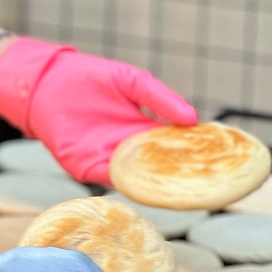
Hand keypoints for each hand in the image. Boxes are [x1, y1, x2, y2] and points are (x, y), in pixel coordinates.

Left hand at [0, 38, 197, 184]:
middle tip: (211, 189)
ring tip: (185, 193)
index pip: (173, 150)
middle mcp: (127, 151)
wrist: (50, 82)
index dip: (194, 158)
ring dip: (158, 188)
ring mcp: (107, 161)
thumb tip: (193, 119)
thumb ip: (161, 99)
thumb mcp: (134, 82)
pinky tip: (147, 185)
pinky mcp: (86, 168)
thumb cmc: (92, 77)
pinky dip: (127, 184)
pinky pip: (110, 180)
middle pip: (158, 172)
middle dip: (181, 182)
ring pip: (137, 181)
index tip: (221, 166)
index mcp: (142, 131)